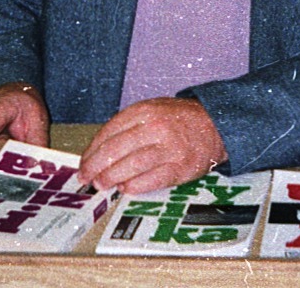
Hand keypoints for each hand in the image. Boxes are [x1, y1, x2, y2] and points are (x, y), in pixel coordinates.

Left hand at [77, 97, 226, 194]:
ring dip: (111, 178)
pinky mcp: (180, 168)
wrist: (215, 124)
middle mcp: (156, 128)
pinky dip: (135, 186)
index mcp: (146, 111)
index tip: (84, 161)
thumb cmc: (178, 120)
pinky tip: (125, 188)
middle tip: (86, 177)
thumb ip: (129, 126)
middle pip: (116, 150)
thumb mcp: (153, 110)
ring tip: (102, 185)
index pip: (110, 131)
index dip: (93, 149)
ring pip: (131, 166)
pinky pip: (152, 180)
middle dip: (96, 166)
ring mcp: (169, 148)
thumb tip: (100, 151)